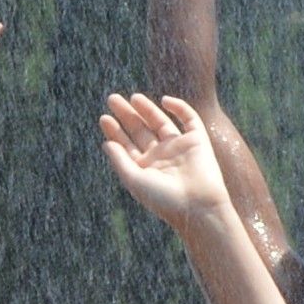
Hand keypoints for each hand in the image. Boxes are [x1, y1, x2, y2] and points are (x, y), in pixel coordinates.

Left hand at [96, 88, 239, 233]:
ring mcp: (179, 147)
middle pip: (141, 130)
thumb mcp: (135, 180)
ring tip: (133, 97)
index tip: (104, 118)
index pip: (127, 145)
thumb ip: (120, 160)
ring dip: (147, 109)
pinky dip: (179, 108)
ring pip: (161, 122)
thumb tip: (106, 143)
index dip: (115, 132)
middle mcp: (161, 156)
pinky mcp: (197, 141)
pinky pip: (189, 119)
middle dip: (127, 115)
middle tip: (112, 99)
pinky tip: (165, 101)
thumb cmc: (164, 199)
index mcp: (146, 168)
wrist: (198, 206)